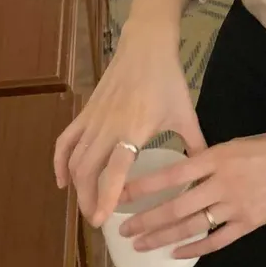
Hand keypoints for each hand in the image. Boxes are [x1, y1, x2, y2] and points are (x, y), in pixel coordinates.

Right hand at [54, 19, 204, 225]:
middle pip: (88, 171)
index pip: (114, 171)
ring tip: (84, 204)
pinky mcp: (85, 112)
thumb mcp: (185, 114)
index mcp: (133, 130)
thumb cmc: (168, 80)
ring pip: (75, 159)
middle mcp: (108, 127)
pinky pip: (66, 141)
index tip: (101, 220)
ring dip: (76, 185)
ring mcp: (93, 119)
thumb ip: (195, 144)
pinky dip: (60, 162)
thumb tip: (206, 170)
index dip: (105, 197)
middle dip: (88, 199)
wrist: (145, 46)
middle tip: (95, 219)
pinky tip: (62, 180)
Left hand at [117, 127, 265, 257]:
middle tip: (123, 229)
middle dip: (145, 219)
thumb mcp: (240, 142)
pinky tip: (177, 253)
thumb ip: (213, 157)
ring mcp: (237, 205)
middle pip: (176, 206)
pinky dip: (196, 248)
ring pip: (192, 226)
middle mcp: (223, 183)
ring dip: (162, 237)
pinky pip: (218, 240)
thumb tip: (187, 168)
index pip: (172, 174)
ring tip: (141, 244)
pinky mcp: (251, 222)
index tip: (121, 194)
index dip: (144, 187)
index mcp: (219, 157)